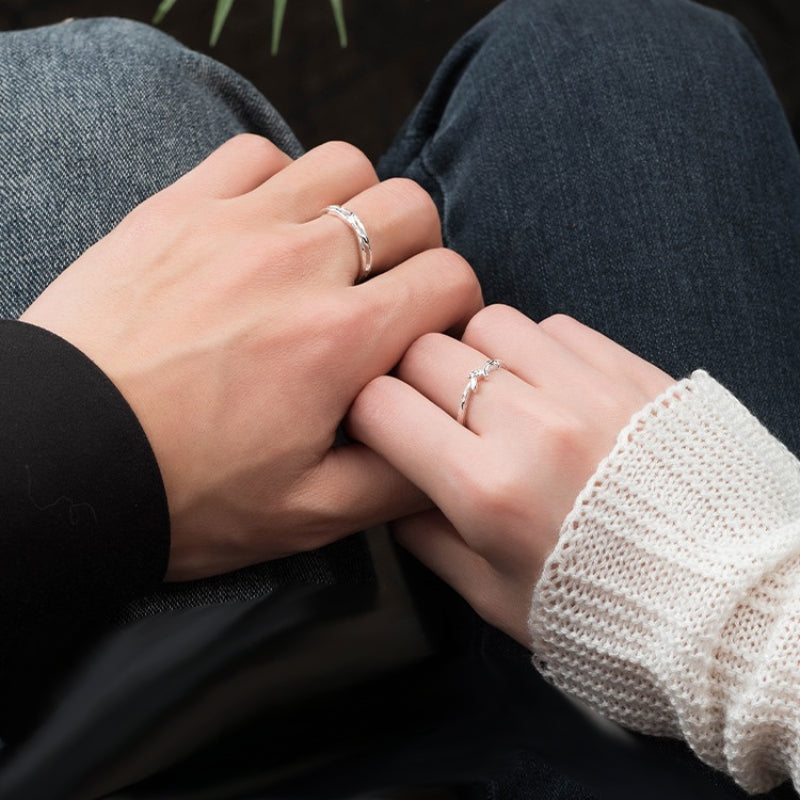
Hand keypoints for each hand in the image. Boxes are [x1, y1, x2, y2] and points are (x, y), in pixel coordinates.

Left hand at [21, 135, 481, 580]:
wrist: (61, 462)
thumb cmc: (181, 494)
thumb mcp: (307, 516)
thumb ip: (397, 478)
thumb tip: (451, 440)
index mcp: (339, 343)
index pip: (450, 279)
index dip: (456, 306)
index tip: (430, 329)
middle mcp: (297, 267)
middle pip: (410, 207)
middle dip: (420, 248)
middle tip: (388, 291)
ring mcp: (234, 227)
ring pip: (344, 165)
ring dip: (357, 205)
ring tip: (332, 254)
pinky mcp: (177, 209)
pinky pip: (257, 153)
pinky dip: (279, 180)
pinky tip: (266, 227)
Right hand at [348, 306, 672, 645]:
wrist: (728, 606)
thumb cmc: (608, 615)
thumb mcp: (497, 599)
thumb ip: (428, 541)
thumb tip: (389, 494)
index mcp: (487, 491)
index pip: (383, 406)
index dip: (366, 413)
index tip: (381, 428)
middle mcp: (532, 427)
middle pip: (425, 352)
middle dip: (411, 379)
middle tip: (432, 411)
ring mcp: (586, 390)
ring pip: (487, 322)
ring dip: (474, 354)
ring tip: (493, 395)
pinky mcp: (631, 371)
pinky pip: (554, 325)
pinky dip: (534, 349)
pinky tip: (547, 388)